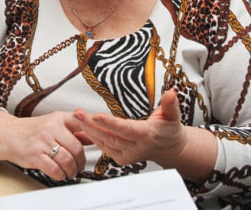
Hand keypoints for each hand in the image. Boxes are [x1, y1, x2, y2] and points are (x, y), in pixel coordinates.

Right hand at [0, 110, 89, 180]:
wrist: (8, 134)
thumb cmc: (34, 130)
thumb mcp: (55, 123)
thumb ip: (75, 129)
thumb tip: (95, 134)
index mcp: (59, 118)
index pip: (81, 122)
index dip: (93, 133)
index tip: (99, 141)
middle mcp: (51, 128)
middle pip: (76, 148)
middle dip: (81, 161)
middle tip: (80, 166)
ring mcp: (42, 142)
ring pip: (67, 160)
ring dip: (72, 170)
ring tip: (71, 172)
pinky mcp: (34, 156)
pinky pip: (54, 169)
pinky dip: (61, 175)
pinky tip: (60, 174)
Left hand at [73, 89, 215, 182]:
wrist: (168, 148)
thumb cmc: (169, 130)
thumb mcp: (173, 116)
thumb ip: (170, 105)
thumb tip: (170, 93)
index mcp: (147, 136)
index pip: (127, 130)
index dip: (111, 124)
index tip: (96, 116)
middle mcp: (136, 148)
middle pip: (110, 137)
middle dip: (92, 125)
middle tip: (77, 113)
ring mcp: (127, 155)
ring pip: (104, 143)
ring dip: (88, 130)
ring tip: (76, 116)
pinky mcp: (120, 158)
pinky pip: (103, 147)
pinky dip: (91, 137)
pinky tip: (81, 127)